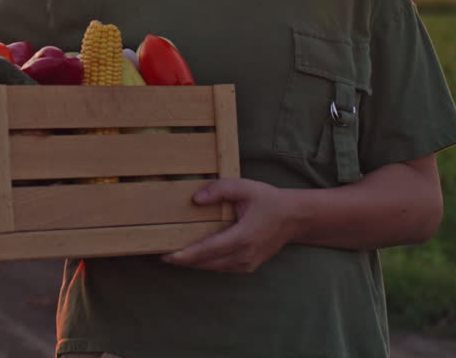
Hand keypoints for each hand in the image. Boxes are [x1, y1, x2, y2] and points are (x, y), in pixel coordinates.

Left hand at [161, 178, 299, 273]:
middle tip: (161, 255)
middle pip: (207, 262)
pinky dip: (206, 263)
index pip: (209, 249)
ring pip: (213, 267)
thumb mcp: (245, 187)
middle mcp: (244, 255)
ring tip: (172, 256)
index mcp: (243, 236)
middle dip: (184, 260)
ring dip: (193, 263)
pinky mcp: (248, 266)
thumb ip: (220, 190)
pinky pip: (222, 268)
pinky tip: (193, 257)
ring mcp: (247, 263)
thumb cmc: (268, 200)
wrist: (294, 218)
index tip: (167, 255)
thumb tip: (196, 199)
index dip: (187, 255)